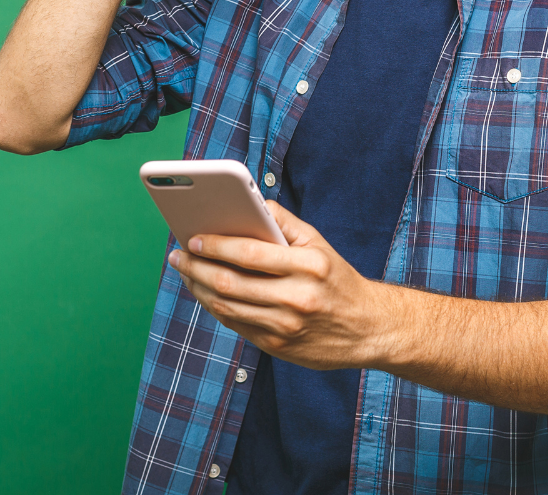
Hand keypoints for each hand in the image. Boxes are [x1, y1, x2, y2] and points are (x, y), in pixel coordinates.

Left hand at [167, 201, 405, 369]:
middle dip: (197, 267)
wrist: (368, 328)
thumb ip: (284, 222)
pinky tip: (204, 292)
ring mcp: (285, 326)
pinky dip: (214, 307)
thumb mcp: (320, 244)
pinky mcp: (277, 346)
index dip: (216, 245)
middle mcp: (297, 298)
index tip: (193, 237)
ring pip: (227, 306)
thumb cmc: (338, 280)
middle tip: (178, 255)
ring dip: (199, 288)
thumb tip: (249, 201)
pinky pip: (235, 324)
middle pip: (231, 282)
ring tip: (186, 272)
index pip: (250, 253)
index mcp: (309, 266)